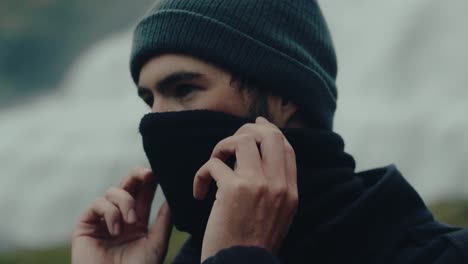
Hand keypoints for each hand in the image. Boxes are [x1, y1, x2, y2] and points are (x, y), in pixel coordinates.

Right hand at [71, 167, 171, 263]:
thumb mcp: (156, 243)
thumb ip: (163, 220)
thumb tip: (171, 198)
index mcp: (138, 220)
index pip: (144, 192)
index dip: (150, 179)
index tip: (158, 172)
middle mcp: (120, 216)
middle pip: (127, 184)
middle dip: (137, 175)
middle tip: (148, 174)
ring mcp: (102, 219)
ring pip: (113, 192)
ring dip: (125, 202)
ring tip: (132, 221)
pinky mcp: (85, 225)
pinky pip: (97, 204)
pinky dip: (110, 212)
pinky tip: (116, 230)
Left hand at [194, 117, 297, 261]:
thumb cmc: (251, 244)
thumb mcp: (276, 216)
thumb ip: (273, 187)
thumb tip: (255, 158)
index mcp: (290, 191)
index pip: (285, 147)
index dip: (270, 131)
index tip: (256, 125)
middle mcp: (278, 184)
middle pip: (270, 135)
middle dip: (247, 130)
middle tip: (230, 142)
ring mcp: (257, 185)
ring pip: (242, 140)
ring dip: (222, 147)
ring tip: (214, 165)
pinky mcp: (233, 190)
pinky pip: (214, 163)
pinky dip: (201, 174)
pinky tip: (199, 192)